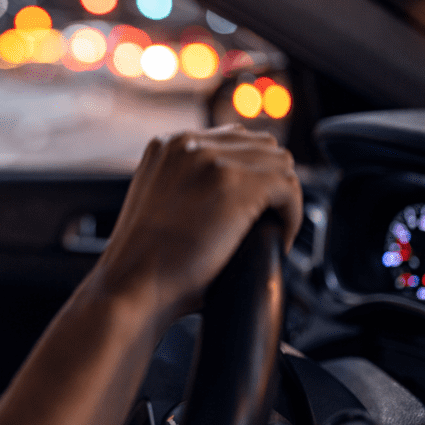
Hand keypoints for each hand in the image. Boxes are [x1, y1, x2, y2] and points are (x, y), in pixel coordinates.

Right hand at [93, 125, 301, 315]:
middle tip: (268, 218)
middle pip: (260, 145)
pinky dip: (293, 215)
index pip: (232, 139)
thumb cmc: (143, 263)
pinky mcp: (235, 183)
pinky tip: (281, 238)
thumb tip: (225, 194)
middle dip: (270, 180)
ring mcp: (211, 160)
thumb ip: (185, 185)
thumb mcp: (158, 203)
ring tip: (275, 228)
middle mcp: (187, 143)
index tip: (254, 203)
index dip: (251, 172)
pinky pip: (289, 188)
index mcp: (167, 145)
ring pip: (279, 163)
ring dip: (283, 197)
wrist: (132, 286)